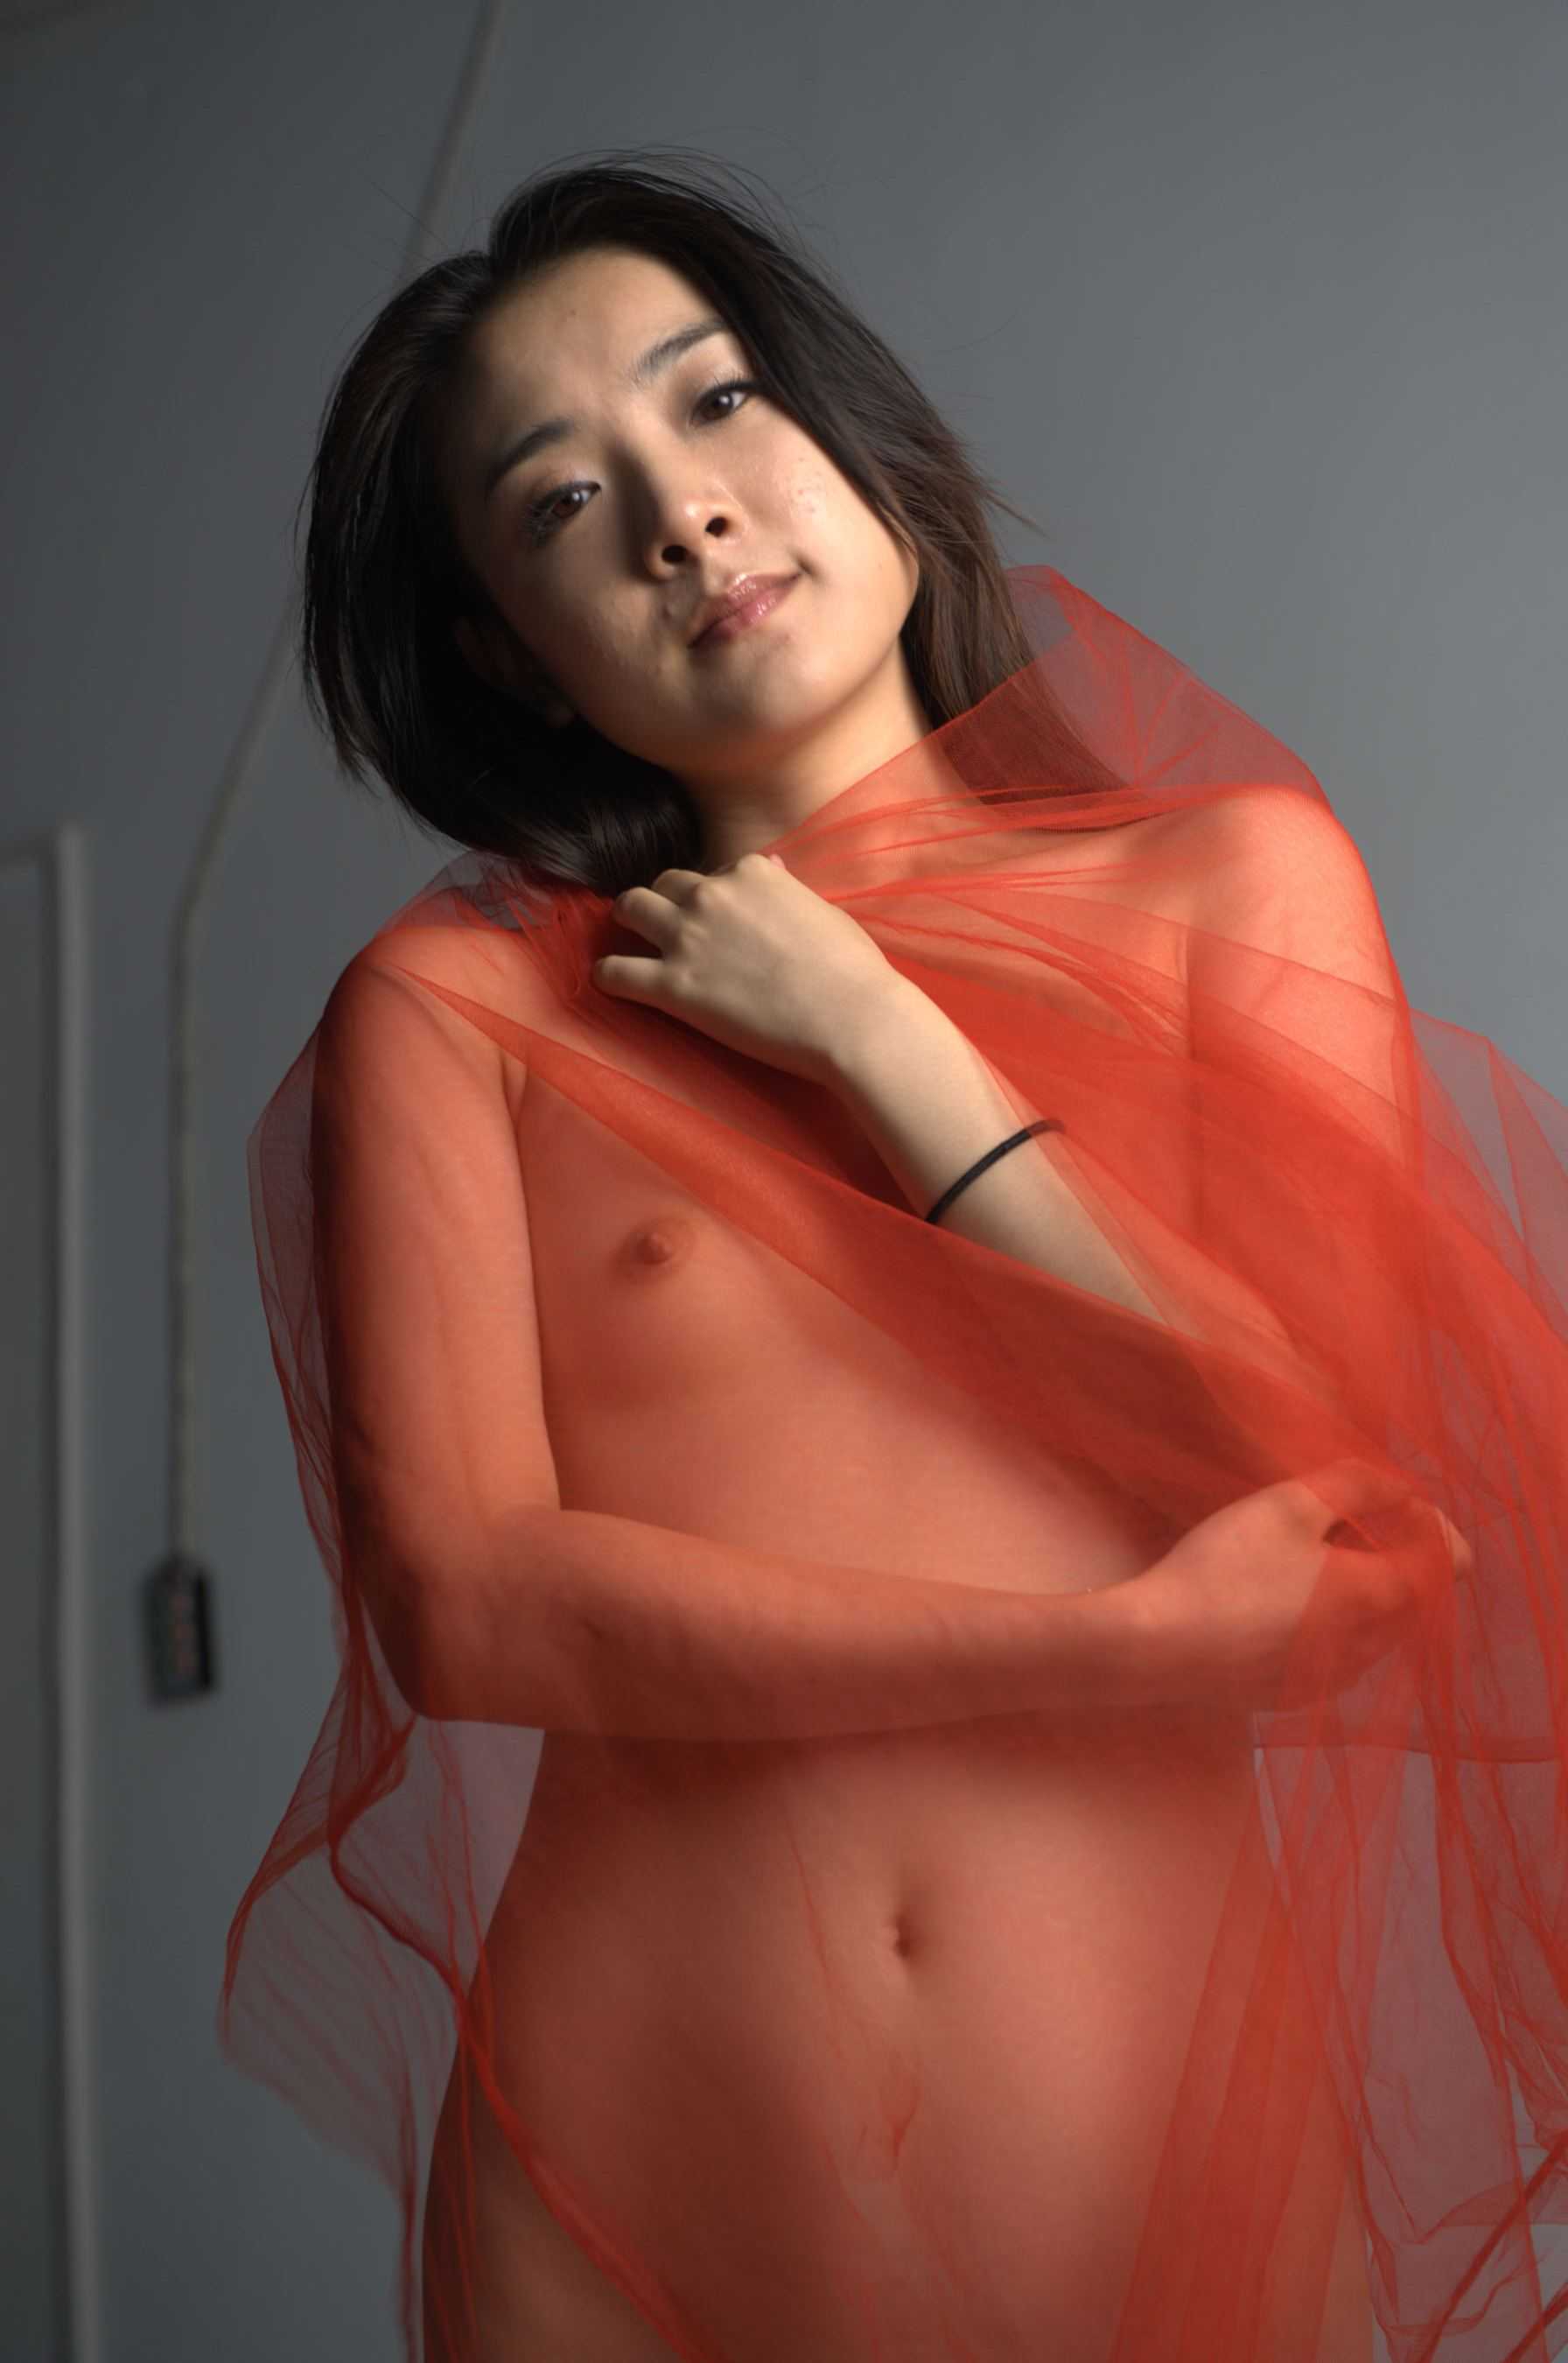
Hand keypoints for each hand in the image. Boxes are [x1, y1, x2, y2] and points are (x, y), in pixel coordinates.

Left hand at [593, 851, 904, 1085]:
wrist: (849, 1017)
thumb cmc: (850, 968)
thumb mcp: (823, 909)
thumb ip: (786, 888)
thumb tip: (773, 867)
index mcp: (750, 871)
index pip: (715, 871)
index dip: (715, 896)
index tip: (722, 920)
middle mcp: (711, 893)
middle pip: (665, 884)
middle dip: (665, 901)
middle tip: (668, 928)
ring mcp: (686, 937)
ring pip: (630, 909)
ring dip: (628, 922)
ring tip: (630, 941)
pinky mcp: (672, 985)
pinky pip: (615, 972)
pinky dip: (608, 975)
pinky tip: (612, 982)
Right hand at [1123, 1457, 1473, 1713]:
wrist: (1158, 1647)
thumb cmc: (1227, 1567)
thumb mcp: (1288, 1504)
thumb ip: (1356, 1486)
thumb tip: (1399, 1487)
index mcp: (1379, 1596)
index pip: (1451, 1561)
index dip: (1431, 1525)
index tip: (1389, 1503)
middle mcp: (1370, 1647)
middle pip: (1413, 1595)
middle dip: (1392, 1556)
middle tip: (1337, 1525)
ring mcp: (1334, 1679)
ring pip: (1375, 1629)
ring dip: (1360, 1593)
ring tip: (1303, 1564)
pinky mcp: (1298, 1697)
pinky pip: (1338, 1655)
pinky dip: (1329, 1626)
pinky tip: (1276, 1607)